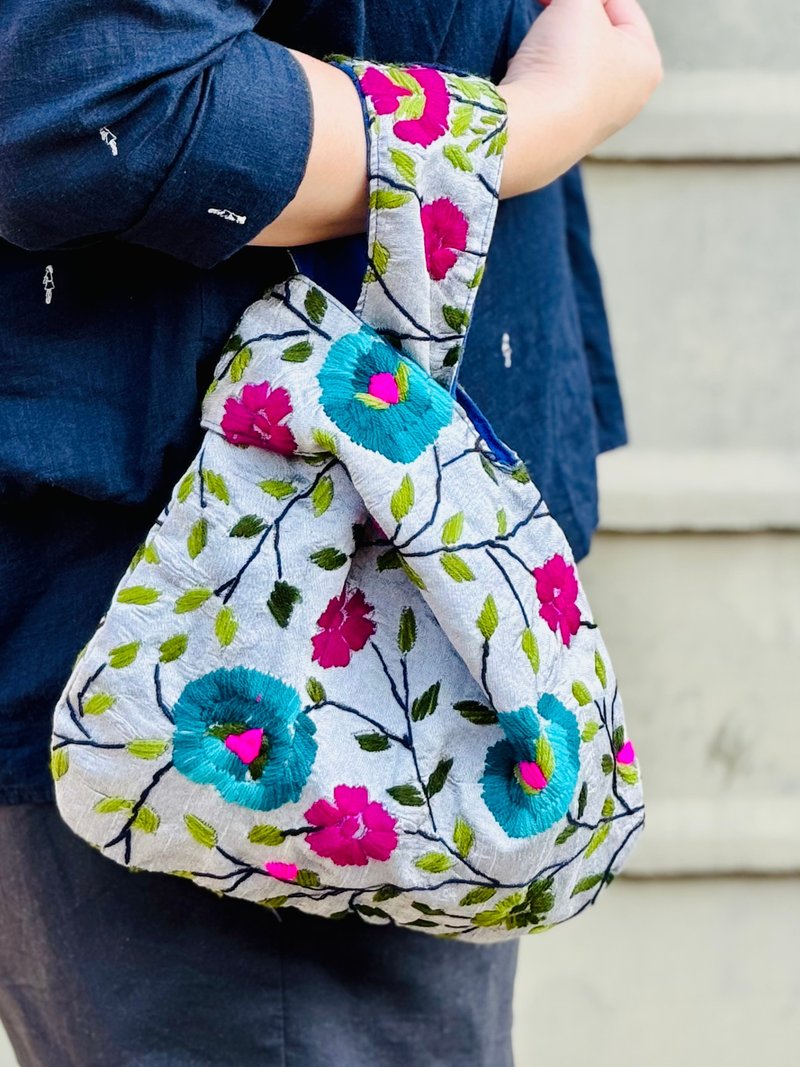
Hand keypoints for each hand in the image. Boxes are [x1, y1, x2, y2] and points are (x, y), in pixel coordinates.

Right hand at [498, 0, 662, 194]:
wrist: (531, 131)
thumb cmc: (565, 65)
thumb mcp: (578, 1)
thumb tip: (571, 3)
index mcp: (647, 63)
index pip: (620, 5)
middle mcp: (628, 99)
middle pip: (597, 37)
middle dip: (569, 21)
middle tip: (545, 13)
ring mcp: (596, 123)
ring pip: (573, 66)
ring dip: (552, 50)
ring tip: (535, 52)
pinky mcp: (564, 137)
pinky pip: (553, 94)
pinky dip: (540, 80)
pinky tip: (528, 82)